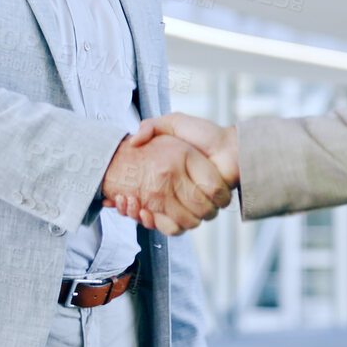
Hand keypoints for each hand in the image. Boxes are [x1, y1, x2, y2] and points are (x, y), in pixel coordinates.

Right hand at [114, 114, 236, 229]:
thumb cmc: (205, 135)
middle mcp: (172, 188)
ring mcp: (181, 200)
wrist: (231, 151)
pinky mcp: (191, 211)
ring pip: (152, 215)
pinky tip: (142, 212)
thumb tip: (133, 140)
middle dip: (128, 205)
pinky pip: (170, 224)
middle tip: (116, 199)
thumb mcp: (175, 122)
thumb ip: (153, 126)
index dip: (126, 191)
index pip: (139, 187)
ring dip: (136, 214)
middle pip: (142, 205)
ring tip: (125, 203)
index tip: (114, 190)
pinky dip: (155, 223)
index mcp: (168, 172)